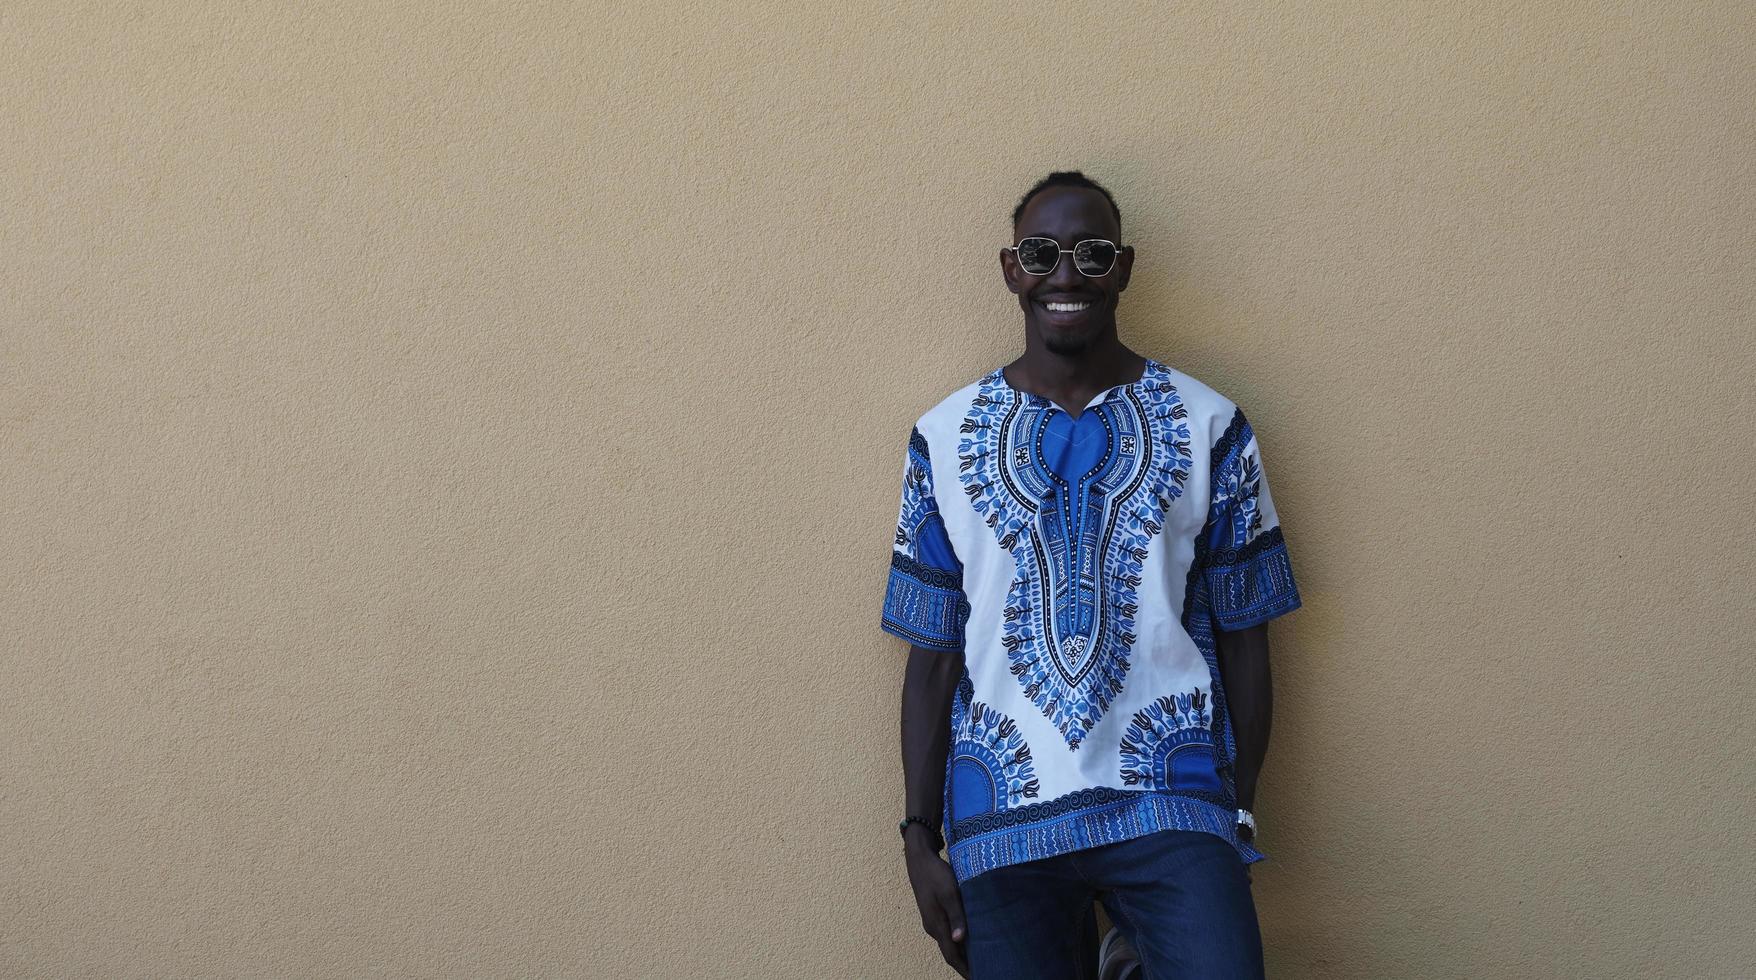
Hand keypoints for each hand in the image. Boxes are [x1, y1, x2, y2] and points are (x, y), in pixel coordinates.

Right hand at [905, 840, 968, 976]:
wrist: (918, 859)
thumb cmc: (936, 874)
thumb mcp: (949, 893)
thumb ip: (956, 916)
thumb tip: (960, 940)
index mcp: (937, 925)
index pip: (952, 956)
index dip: (965, 970)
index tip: (978, 978)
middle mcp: (933, 927)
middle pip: (950, 952)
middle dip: (965, 964)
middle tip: (984, 970)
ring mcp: (932, 920)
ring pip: (949, 943)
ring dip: (963, 952)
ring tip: (980, 958)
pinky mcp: (934, 913)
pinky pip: (948, 933)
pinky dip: (959, 940)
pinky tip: (970, 937)